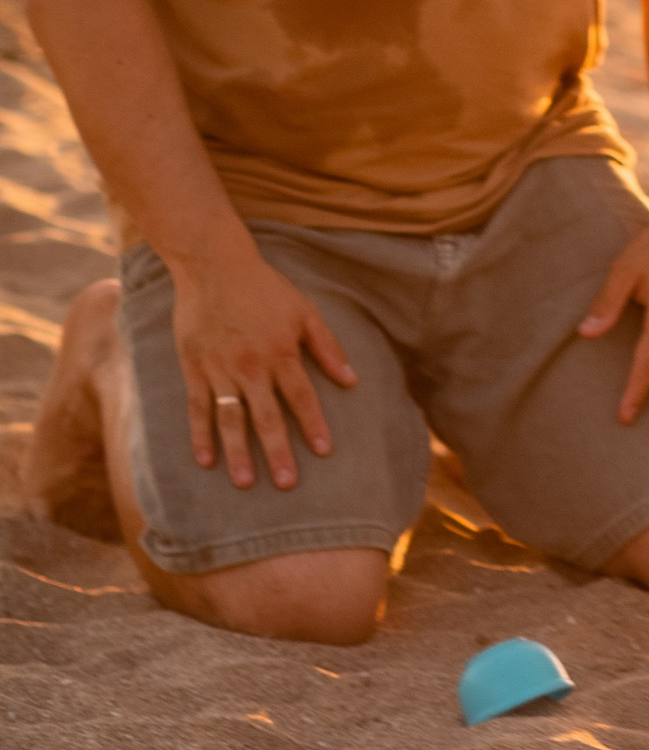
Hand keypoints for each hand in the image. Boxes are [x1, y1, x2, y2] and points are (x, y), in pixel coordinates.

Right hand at [172, 249, 359, 492]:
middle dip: (277, 451)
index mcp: (281, 352)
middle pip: (266, 416)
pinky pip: (197, 407)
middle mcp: (251, 366)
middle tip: (286, 484)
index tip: (323, 451)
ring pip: (230, 419)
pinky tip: (205, 460)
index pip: (301, 397)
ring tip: (245, 483)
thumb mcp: (304, 311)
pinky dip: (199, 434)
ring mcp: (219, 369)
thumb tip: (352, 380)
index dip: (313, 425)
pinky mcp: (194, 367)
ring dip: (238, 452)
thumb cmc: (264, 288)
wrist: (213, 265)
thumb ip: (327, 347)